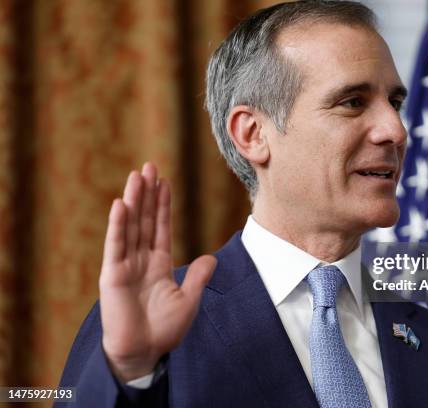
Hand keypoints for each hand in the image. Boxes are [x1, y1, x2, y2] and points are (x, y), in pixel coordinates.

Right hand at [99, 163, 214, 381]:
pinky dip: (118, 225)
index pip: (161, 226)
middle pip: (145, 219)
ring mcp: (125, 264)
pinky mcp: (112, 275)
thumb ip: (199, 277)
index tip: (165, 181)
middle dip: (148, 193)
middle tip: (149, 166)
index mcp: (159, 263)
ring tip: (137, 175)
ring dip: (134, 200)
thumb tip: (212, 258)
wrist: (144, 352)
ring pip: (131, 226)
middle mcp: (141, 259)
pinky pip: (115, 245)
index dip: (163, 204)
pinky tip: (121, 204)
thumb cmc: (164, 330)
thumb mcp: (189, 300)